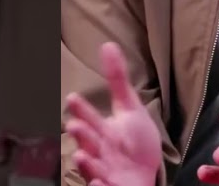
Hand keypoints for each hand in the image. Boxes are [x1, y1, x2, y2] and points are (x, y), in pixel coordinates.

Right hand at [64, 42, 162, 185]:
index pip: (90, 118)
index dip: (83, 109)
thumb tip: (108, 45)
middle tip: (74, 126)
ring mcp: (103, 171)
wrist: (144, 176)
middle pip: (88, 142)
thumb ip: (117, 80)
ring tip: (81, 156)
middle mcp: (99, 151)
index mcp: (102, 131)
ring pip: (92, 167)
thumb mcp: (129, 109)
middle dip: (81, 135)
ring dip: (86, 163)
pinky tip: (99, 182)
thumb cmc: (133, 142)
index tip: (74, 98)